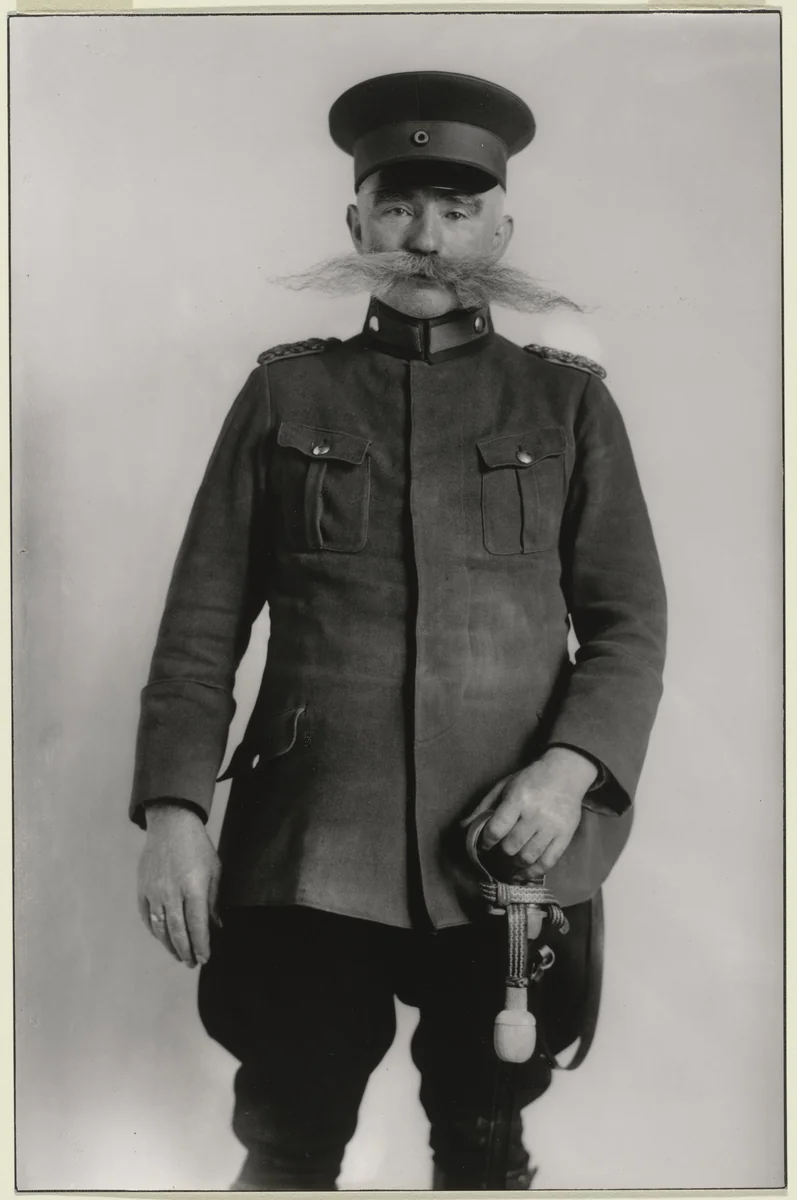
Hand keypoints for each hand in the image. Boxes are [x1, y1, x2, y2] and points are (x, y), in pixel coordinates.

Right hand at [137, 803, 221, 966]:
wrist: (171, 825)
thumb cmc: (198, 847)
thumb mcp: (214, 870)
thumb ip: (214, 900)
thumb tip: (216, 926)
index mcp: (194, 887)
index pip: (198, 925)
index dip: (201, 945)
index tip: (204, 958)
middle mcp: (172, 892)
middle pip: (178, 931)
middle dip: (186, 951)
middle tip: (191, 963)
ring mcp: (155, 891)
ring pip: (160, 928)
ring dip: (169, 946)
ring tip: (179, 956)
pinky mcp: (143, 889)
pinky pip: (147, 917)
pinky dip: (155, 931)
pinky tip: (163, 938)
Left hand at [467, 747, 597, 881]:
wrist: (566, 772)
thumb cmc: (531, 779)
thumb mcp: (504, 786)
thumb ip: (483, 807)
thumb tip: (463, 828)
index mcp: (519, 798)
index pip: (496, 829)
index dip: (486, 841)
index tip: (485, 844)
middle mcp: (536, 814)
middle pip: (511, 846)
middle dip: (501, 851)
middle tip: (500, 850)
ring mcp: (552, 826)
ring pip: (528, 857)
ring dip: (515, 863)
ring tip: (510, 861)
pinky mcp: (565, 836)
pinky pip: (548, 862)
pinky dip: (533, 872)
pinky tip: (524, 873)